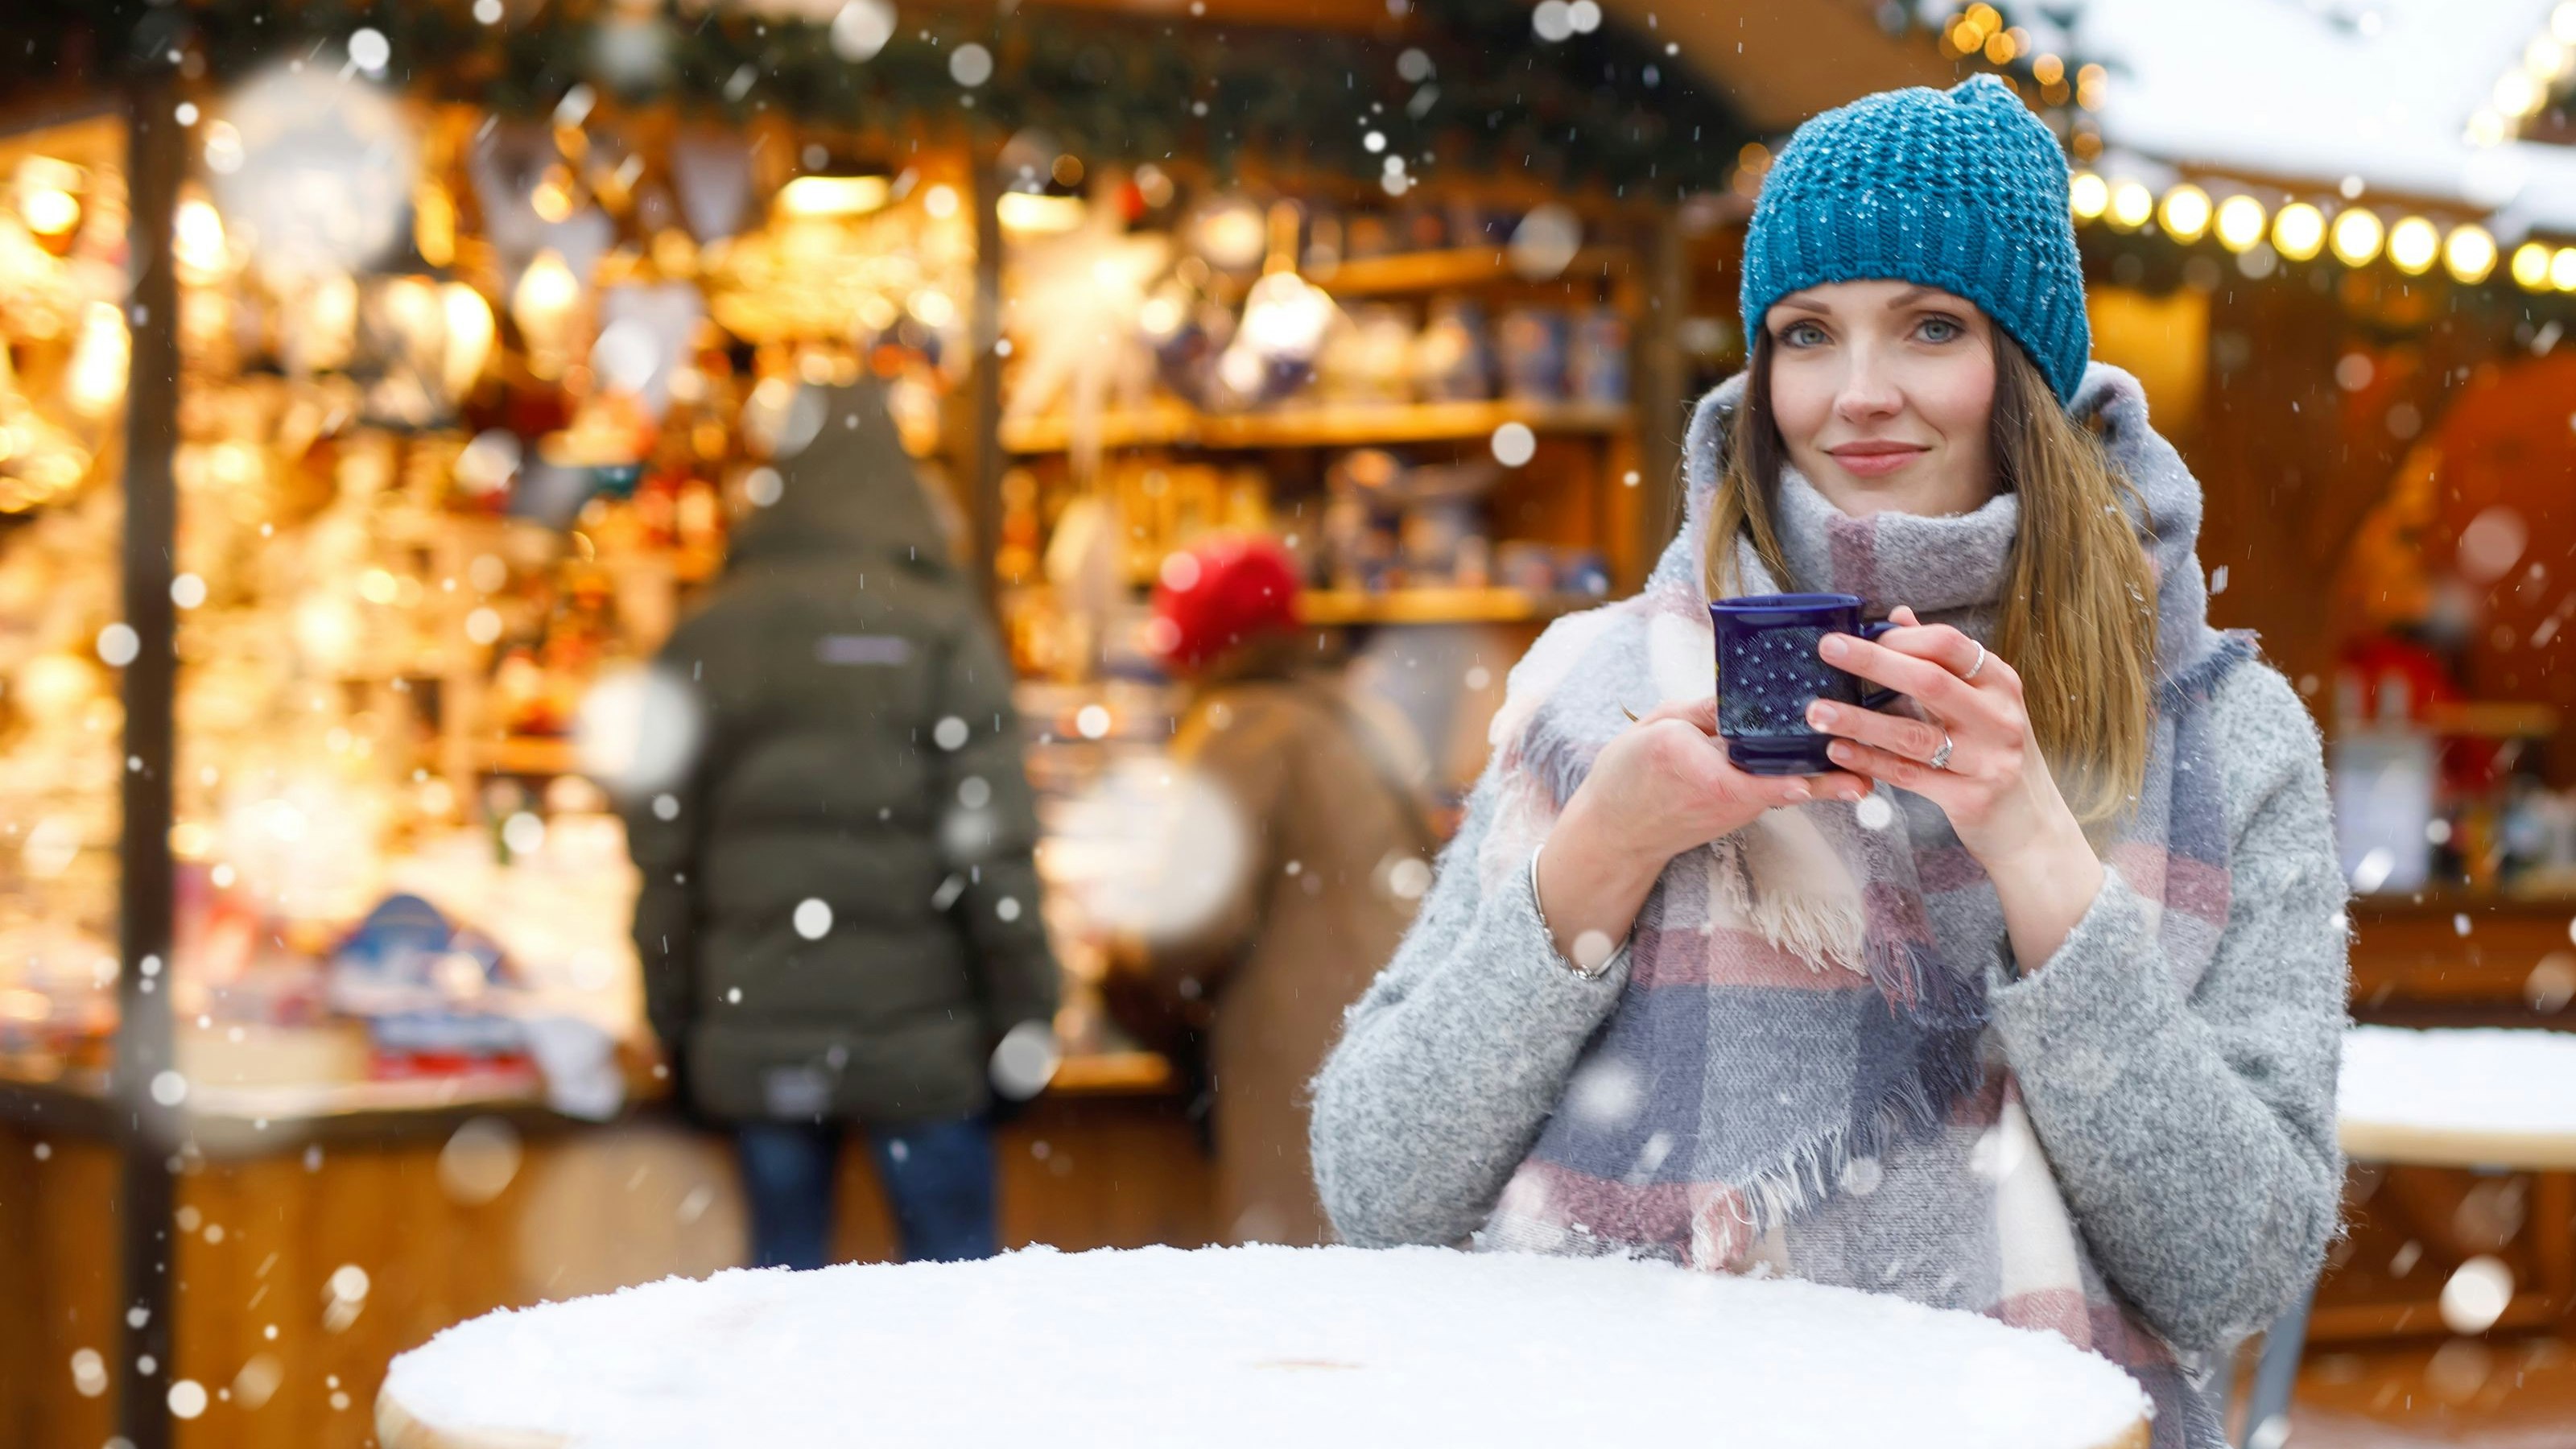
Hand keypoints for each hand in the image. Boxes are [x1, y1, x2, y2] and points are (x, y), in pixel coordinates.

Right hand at [1573, 695, 1866, 869]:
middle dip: (1828, 779)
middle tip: (1869, 775)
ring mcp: (1735, 810)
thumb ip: (1705, 708)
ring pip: (1786, 792)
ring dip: (1822, 781)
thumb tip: (1745, 686)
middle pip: (1786, 788)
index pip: (1756, 782)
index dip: (1794, 784)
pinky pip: (1775, 793)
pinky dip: (1799, 782)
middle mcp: (1727, 796)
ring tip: (1864, 772)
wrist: (1614, 833)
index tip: (1825, 781)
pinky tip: (1829, 769)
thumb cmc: (1627, 778)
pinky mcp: (1737, 813)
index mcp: (1703, 771)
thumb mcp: (1658, 727)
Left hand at [1806, 607, 2102, 970]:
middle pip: (1930, 681)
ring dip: (1859, 720)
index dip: (1901, 637)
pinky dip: (1870, 762)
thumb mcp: (1980, 703)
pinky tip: (1838, 751)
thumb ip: (1940, 662)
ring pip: (1913, 734)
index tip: (1858, 634)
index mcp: (2000, 684)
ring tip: (1817, 711)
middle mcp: (1999, 717)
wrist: (2031, 826)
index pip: (1950, 645)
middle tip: (1827, 649)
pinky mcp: (1971, 798)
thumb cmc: (1993, 754)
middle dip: (1873, 662)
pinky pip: (1910, 775)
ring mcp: (1989, 760)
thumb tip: (1897, 615)